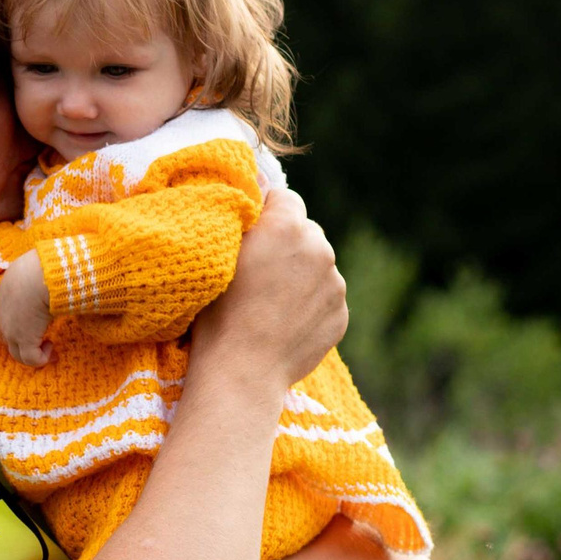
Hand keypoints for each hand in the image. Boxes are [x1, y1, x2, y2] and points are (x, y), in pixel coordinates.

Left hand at [0, 252, 52, 365]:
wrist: (40, 275)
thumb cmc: (39, 269)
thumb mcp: (28, 273)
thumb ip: (31, 282)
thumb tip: (45, 281)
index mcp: (1, 299)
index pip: (4, 321)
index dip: (18, 327)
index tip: (36, 327)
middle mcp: (1, 318)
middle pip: (7, 339)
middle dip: (23, 343)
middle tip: (43, 343)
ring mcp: (10, 331)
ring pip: (17, 353)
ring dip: (34, 354)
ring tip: (50, 349)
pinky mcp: (23, 340)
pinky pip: (31, 359)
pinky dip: (42, 359)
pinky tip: (53, 350)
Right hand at [190, 187, 342, 394]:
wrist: (242, 372)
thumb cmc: (219, 312)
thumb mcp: (220, 254)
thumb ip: (244, 216)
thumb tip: (257, 187)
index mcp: (288, 226)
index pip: (285, 198)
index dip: (265, 214)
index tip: (249, 235)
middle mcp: (320, 248)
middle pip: (304, 232)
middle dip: (285, 244)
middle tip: (256, 273)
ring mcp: (335, 284)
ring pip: (316, 265)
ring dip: (299, 275)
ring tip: (268, 302)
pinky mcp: (341, 314)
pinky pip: (324, 297)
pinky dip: (308, 304)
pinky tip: (282, 321)